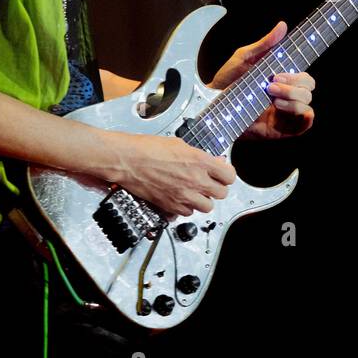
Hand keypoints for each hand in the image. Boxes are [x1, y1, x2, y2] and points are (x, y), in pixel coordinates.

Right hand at [110, 133, 235, 216]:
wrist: (127, 160)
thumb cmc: (147, 149)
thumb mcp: (180, 144)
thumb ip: (199, 156)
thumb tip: (212, 161)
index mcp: (200, 162)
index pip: (230, 176)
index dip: (226, 174)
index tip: (222, 173)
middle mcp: (195, 181)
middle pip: (222, 194)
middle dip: (217, 187)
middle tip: (210, 182)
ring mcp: (184, 196)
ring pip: (207, 207)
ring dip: (203, 200)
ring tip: (195, 192)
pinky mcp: (171, 206)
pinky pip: (188, 213)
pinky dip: (187, 207)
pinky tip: (181, 197)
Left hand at [207, 21, 316, 140]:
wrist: (211, 104)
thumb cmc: (227, 81)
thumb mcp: (244, 58)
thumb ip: (265, 44)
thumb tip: (282, 25)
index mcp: (281, 80)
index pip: (304, 77)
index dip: (300, 73)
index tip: (281, 70)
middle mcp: (286, 96)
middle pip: (309, 88)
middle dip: (293, 84)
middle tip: (271, 83)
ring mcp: (284, 113)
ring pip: (307, 104)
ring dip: (292, 98)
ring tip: (270, 97)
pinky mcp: (281, 130)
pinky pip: (304, 125)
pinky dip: (302, 115)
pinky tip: (280, 107)